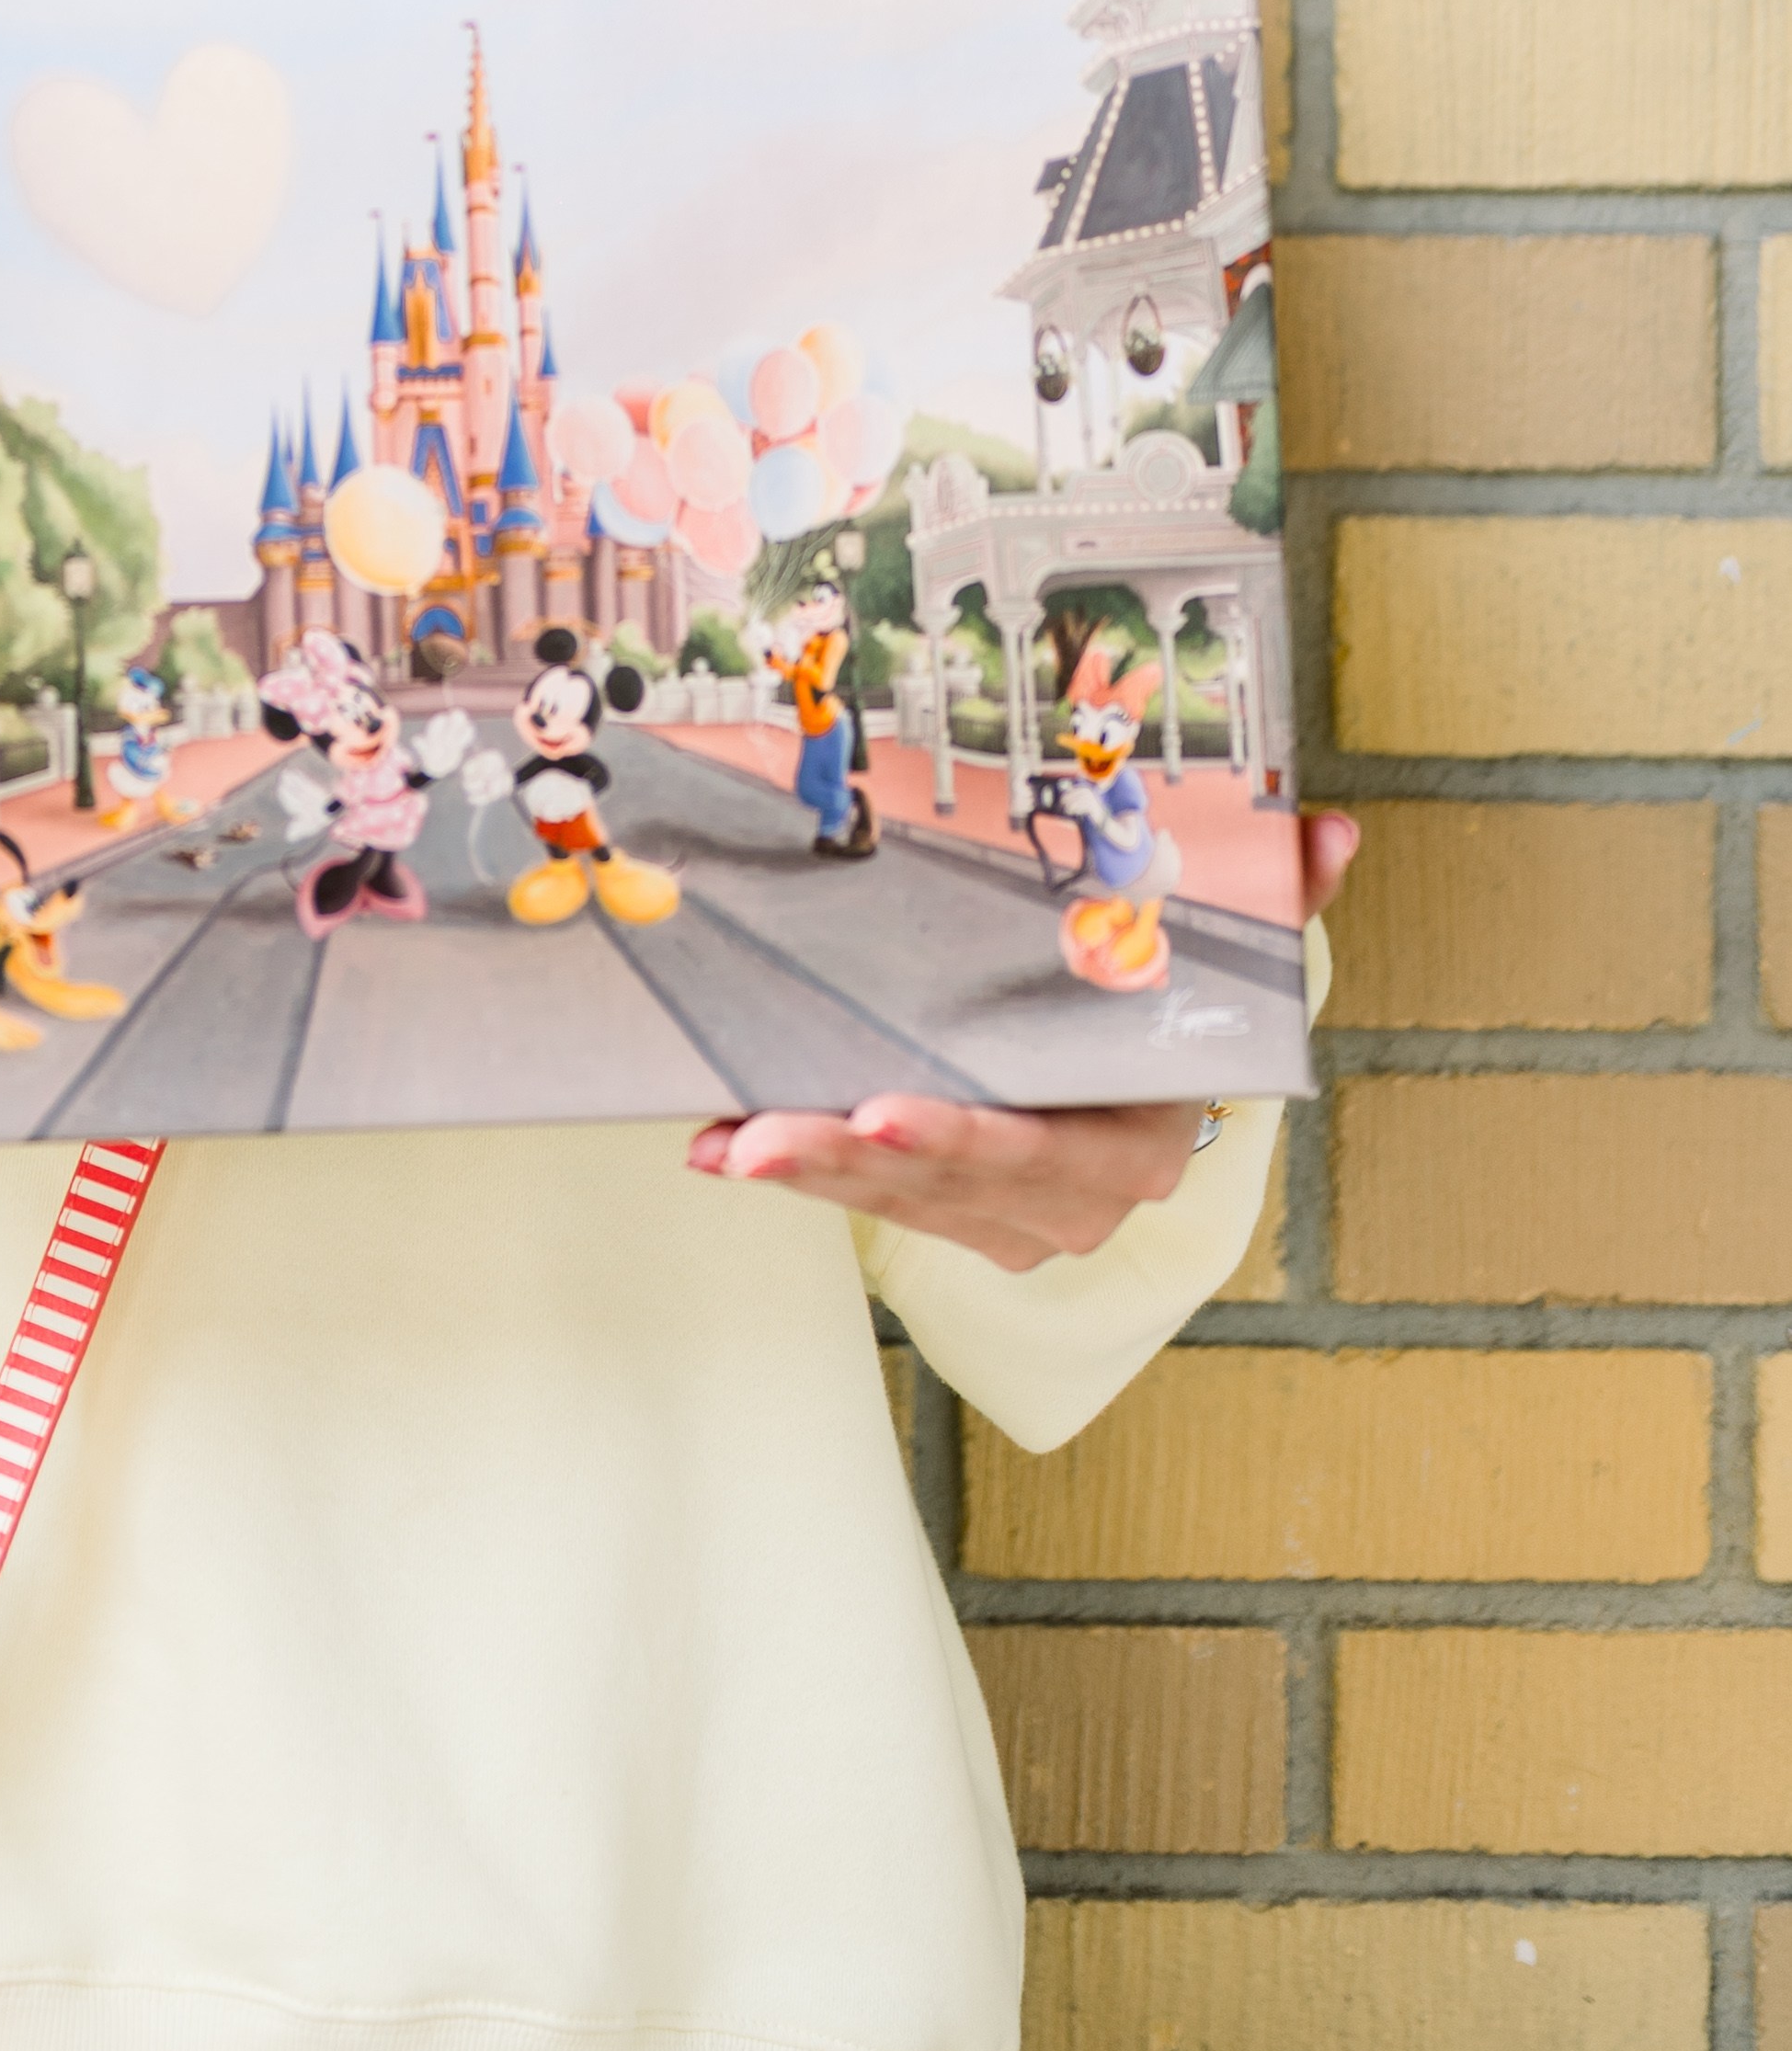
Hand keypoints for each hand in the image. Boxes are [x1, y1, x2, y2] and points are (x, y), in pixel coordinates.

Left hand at [684, 808, 1358, 1268]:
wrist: (1161, 1094)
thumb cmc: (1176, 1016)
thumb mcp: (1228, 955)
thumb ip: (1280, 897)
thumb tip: (1329, 828)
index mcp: (1139, 1138)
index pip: (1046, 1147)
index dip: (967, 1137)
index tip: (886, 1110)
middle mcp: (1077, 1201)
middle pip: (952, 1180)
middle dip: (852, 1157)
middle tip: (769, 1131)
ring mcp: (1014, 1222)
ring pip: (898, 1199)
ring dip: (807, 1168)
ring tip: (729, 1140)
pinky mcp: (960, 1220)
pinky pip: (870, 1202)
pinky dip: (801, 1172)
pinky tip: (722, 1147)